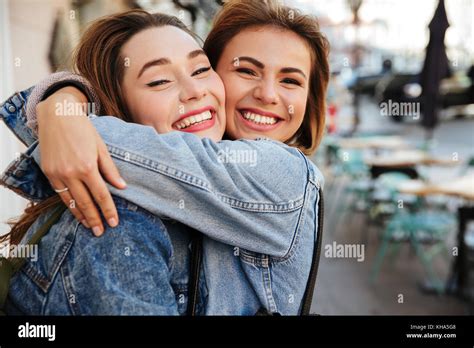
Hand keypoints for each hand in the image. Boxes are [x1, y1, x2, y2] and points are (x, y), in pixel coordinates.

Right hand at [36, 86, 126, 235]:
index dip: (108, 210)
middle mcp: (71, 173)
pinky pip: (59, 194)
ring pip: (70, 201)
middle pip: (85, 202)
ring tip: (90, 227)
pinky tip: (75, 211)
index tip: (114, 222)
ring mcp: (57, 174)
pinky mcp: (48, 172)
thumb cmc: (83, 129)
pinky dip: (68, 204)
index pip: (101, 195)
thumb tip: (122, 187)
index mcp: (87, 167)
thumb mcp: (101, 147)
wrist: (57, 116)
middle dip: (95, 219)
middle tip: (102, 232)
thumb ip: (110, 169)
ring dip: (81, 216)